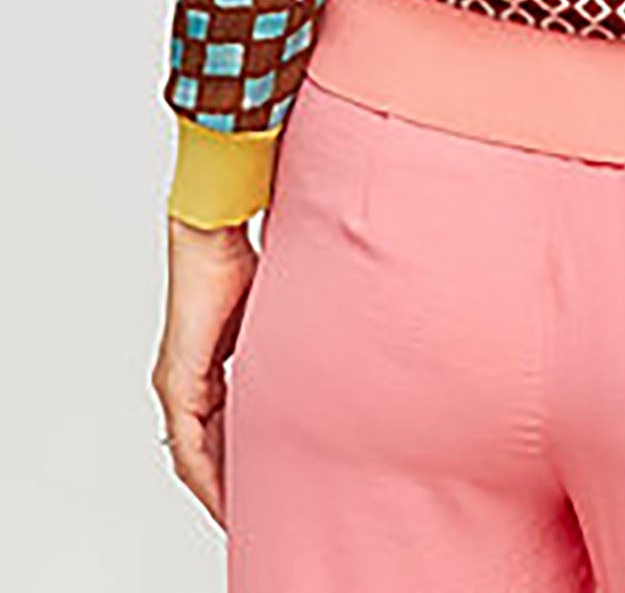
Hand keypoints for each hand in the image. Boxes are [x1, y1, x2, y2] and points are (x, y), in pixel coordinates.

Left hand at [152, 216, 258, 526]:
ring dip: (216, 487)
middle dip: (228, 486)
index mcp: (207, 367)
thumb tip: (322, 353)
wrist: (213, 233)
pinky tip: (221, 493)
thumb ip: (285, 344)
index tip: (260, 489)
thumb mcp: (272, 317)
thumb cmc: (243, 260)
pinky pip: (187, 442)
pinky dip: (204, 471)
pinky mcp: (178, 380)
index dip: (236, 465)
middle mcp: (184, 381)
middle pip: (203, 451)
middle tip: (253, 515)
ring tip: (240, 515)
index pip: (218, 431)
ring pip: (192, 453)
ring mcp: (177, 382)